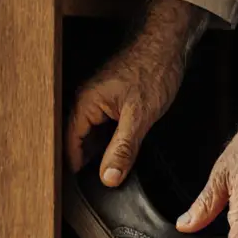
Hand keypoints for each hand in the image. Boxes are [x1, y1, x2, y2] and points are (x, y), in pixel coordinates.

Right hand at [67, 0, 207, 185]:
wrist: (168, 44)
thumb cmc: (153, 70)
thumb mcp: (139, 117)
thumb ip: (122, 149)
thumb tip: (109, 178)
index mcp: (85, 103)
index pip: (69, 145)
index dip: (74, 170)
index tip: (79, 193)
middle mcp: (86, 101)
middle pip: (78, 142)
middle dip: (87, 164)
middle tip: (95, 188)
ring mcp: (98, 101)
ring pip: (92, 136)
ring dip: (99, 154)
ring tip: (108, 174)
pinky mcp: (111, 102)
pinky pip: (103, 128)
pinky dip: (110, 142)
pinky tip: (120, 154)